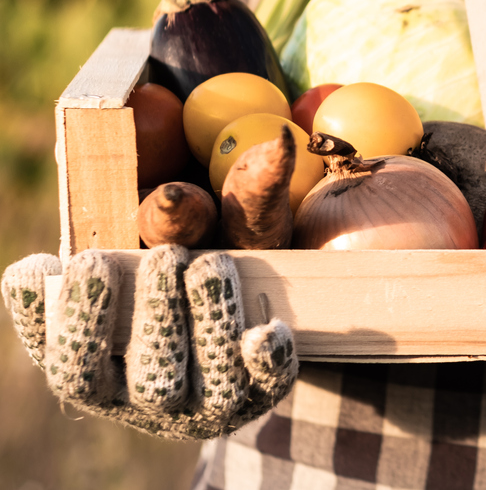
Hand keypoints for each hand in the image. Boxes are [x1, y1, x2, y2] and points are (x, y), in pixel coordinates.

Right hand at [3, 246, 297, 439]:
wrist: (215, 343)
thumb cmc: (144, 309)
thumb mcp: (108, 300)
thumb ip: (75, 287)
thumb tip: (38, 270)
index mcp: (102, 387)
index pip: (77, 371)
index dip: (80, 322)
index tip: (90, 260)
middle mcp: (155, 405)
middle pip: (152, 377)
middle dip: (157, 313)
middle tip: (164, 256)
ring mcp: (211, 404)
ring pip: (214, 380)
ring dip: (212, 319)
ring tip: (210, 264)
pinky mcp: (261, 393)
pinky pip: (271, 385)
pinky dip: (271, 360)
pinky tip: (266, 329)